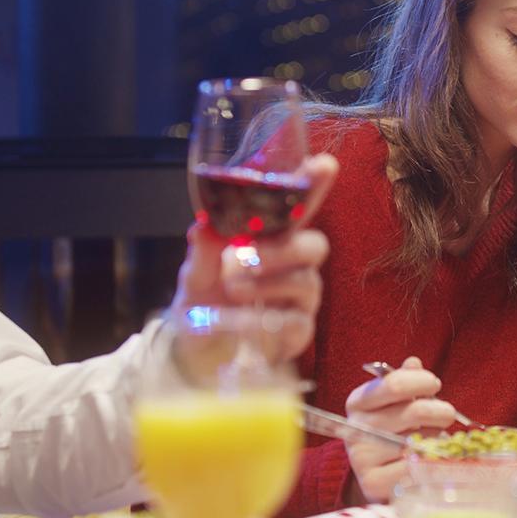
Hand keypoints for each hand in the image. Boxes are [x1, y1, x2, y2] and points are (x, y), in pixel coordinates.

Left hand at [170, 153, 338, 358]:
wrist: (195, 352)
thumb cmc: (203, 303)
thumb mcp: (193, 275)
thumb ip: (202, 251)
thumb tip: (204, 225)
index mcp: (272, 240)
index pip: (300, 209)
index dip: (314, 186)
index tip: (323, 164)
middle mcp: (293, 266)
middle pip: (316, 245)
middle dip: (284, 249)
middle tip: (245, 258)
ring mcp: (300, 300)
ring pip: (306, 282)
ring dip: (266, 285)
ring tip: (232, 290)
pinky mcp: (298, 333)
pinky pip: (295, 322)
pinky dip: (261, 320)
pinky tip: (236, 322)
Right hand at [343, 357, 456, 503]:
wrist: (376, 471)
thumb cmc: (392, 426)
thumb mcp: (394, 400)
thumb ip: (405, 380)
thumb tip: (414, 363)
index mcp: (358, 401)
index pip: (394, 384)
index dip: (422, 381)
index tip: (434, 384)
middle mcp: (356, 429)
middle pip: (414, 412)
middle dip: (440, 410)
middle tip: (447, 413)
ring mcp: (363, 458)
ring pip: (420, 441)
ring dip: (437, 437)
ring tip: (435, 436)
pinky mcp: (373, 483)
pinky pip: (417, 467)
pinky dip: (431, 460)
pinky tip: (429, 456)